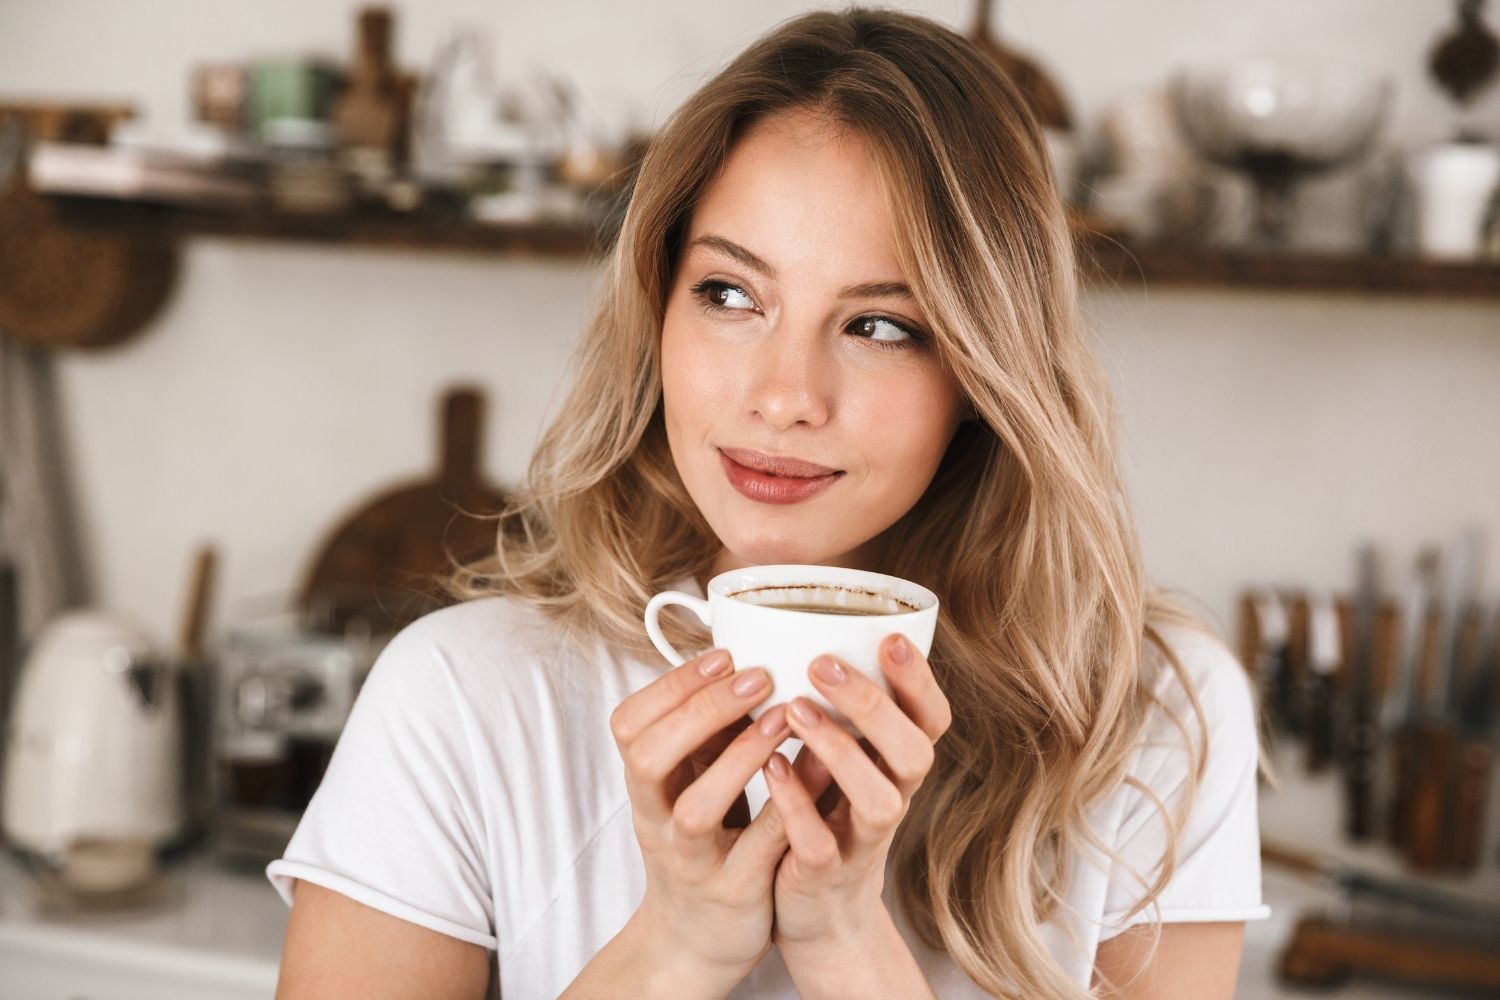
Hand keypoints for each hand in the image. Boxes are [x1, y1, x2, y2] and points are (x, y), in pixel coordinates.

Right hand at [609, 647, 793, 982]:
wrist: (695, 940)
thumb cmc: (701, 844)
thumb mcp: (689, 785)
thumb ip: (706, 734)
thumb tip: (742, 659)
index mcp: (645, 786)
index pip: (629, 725)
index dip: (670, 686)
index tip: (722, 654)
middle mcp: (656, 820)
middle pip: (649, 759)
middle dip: (701, 710)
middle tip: (756, 676)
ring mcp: (691, 860)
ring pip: (695, 809)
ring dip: (738, 757)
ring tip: (785, 717)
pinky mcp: (733, 892)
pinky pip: (756, 848)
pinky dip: (784, 808)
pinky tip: (818, 772)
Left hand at [762, 633, 951, 951]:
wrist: (819, 913)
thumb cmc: (827, 815)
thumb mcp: (843, 759)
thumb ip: (837, 710)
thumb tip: (803, 630)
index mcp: (897, 764)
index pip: (932, 717)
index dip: (919, 680)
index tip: (890, 637)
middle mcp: (893, 798)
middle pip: (914, 752)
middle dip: (873, 705)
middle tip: (823, 663)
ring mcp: (863, 840)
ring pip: (879, 800)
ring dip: (839, 751)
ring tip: (793, 710)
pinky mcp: (827, 874)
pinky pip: (820, 843)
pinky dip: (797, 804)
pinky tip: (771, 768)